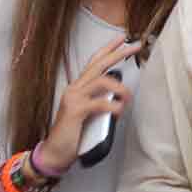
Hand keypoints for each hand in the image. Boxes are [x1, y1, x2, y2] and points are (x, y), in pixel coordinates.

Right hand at [38, 35, 141, 172]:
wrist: (54, 153)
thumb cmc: (73, 134)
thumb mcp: (90, 113)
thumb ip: (100, 100)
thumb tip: (118, 96)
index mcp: (78, 87)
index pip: (94, 62)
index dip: (108, 49)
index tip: (123, 38)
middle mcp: (74, 88)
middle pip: (99, 65)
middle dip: (119, 53)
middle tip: (136, 45)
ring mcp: (73, 98)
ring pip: (101, 80)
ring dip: (120, 87)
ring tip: (128, 96)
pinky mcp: (75, 111)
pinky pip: (100, 103)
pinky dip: (114, 106)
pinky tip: (119, 111)